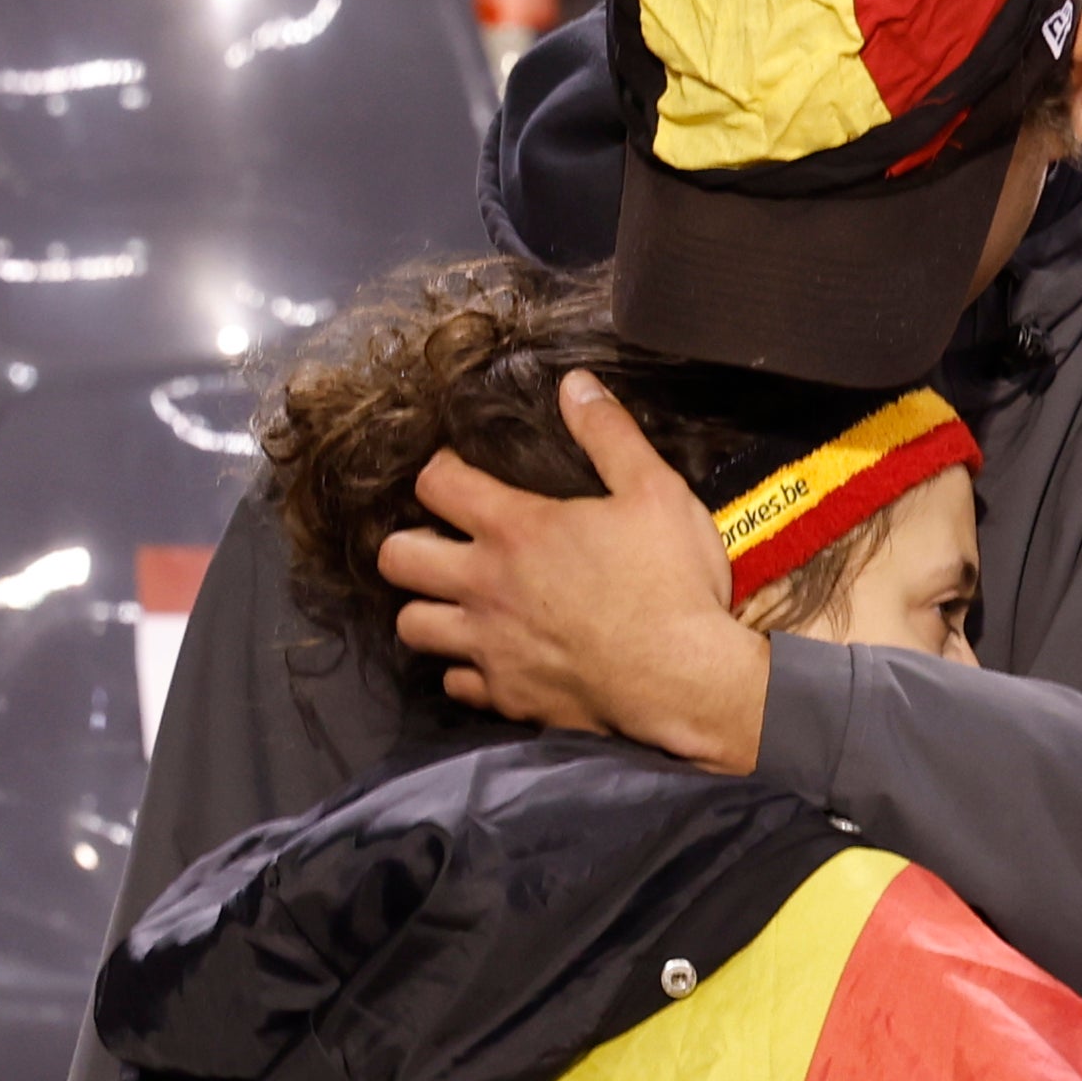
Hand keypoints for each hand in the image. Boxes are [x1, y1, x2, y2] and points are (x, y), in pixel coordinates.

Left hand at [378, 372, 771, 772]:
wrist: (685, 681)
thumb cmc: (672, 585)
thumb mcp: (655, 491)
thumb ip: (609, 434)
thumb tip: (575, 385)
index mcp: (516, 529)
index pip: (435, 483)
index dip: (440, 470)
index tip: (460, 473)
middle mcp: (485, 586)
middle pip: (397, 558)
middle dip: (409, 543)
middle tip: (443, 542)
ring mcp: (490, 645)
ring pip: (412, 625)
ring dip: (427, 609)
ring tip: (456, 601)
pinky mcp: (507, 695)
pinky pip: (456, 683)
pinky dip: (465, 669)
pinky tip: (491, 657)